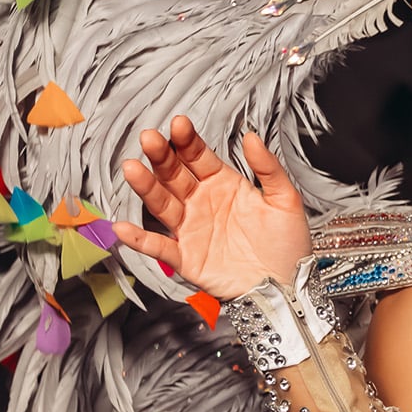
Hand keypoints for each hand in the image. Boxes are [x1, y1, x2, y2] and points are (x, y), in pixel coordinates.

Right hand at [117, 117, 310, 299]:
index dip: (187, 141)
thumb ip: (268, 168)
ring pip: (162, 204)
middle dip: (161, 156)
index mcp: (223, 184)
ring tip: (132, 168)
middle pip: (174, 175)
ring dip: (146, 187)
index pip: (198, 156)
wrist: (288, 287)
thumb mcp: (286, 201)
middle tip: (150, 138)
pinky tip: (123, 228)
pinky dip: (140, 240)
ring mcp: (191, 229)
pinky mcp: (186, 258)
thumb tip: (251, 136)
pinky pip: (159, 247)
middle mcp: (201, 203)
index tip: (178, 124)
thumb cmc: (287, 245)